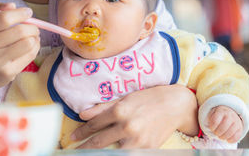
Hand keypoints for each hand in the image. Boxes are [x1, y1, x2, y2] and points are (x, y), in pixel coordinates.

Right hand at [0, 2, 39, 101]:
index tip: (28, 12)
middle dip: (32, 27)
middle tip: (34, 28)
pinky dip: (35, 47)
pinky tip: (31, 46)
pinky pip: (30, 55)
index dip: (20, 13)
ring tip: (33, 37)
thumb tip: (12, 5)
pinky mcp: (7, 72)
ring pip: (27, 43)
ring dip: (35, 38)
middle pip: (19, 31)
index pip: (4, 18)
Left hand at [71, 84, 197, 148]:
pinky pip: (127, 154)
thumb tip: (82, 114)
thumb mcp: (124, 98)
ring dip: (99, 153)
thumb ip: (102, 107)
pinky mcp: (146, 149)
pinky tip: (111, 153)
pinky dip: (119, 153)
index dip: (82, 131)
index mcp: (120, 111)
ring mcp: (137, 140)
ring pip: (112, 151)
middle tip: (73, 150)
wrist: (175, 106)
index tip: (73, 137)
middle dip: (84, 146)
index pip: (94, 124)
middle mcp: (127, 127)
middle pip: (99, 141)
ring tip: (89, 153)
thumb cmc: (148, 98)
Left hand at [207, 105, 242, 142]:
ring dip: (223, 137)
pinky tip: (227, 139)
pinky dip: (231, 140)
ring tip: (221, 136)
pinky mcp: (240, 128)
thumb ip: (209, 120)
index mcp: (221, 111)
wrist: (230, 111)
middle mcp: (230, 115)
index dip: (212, 127)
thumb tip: (209, 129)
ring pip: (230, 132)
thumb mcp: (212, 113)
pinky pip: (237, 136)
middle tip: (216, 133)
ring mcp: (236, 121)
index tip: (211, 128)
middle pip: (223, 127)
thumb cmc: (218, 115)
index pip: (215, 121)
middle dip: (217, 133)